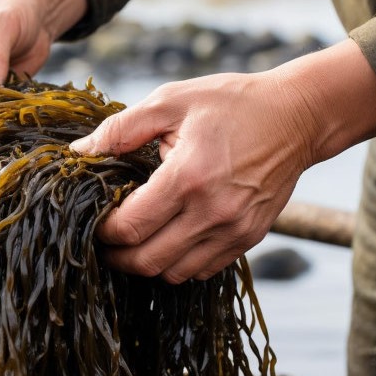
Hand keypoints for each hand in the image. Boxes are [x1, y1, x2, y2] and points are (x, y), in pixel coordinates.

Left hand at [70, 40, 375, 282]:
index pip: (130, 227)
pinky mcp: (249, 239)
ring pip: (173, 273)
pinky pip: (201, 270)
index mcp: (188, 177)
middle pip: (147, 261)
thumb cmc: (231, 103)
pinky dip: (177, 263)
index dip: (103, 231)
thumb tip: (78, 152)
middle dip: (117, 255)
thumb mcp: (171, 101)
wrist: (297, 116)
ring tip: (134, 239)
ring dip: (146, 262)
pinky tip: (167, 238)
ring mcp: (234, 230)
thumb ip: (121, 129)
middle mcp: (213, 212)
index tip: (93, 219)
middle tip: (104, 239)